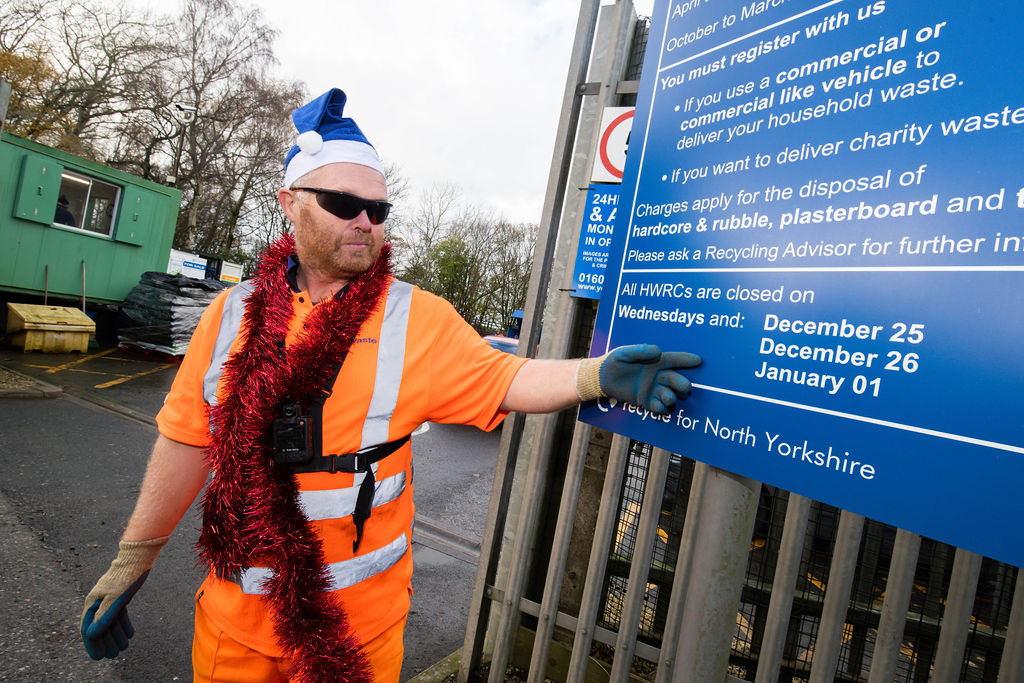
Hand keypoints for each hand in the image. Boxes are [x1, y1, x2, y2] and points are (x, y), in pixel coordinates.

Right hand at [81, 536, 166, 659]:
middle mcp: (98, 602)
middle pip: (100, 627)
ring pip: (111, 621)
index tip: (98, 658)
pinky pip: (119, 614)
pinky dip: (124, 624)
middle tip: (114, 655)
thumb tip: (92, 635)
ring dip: (116, 635)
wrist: (137, 557)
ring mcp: (109, 599)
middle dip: (106, 643)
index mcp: (92, 603)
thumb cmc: (124, 577)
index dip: (92, 645)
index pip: (88, 629)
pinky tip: (130, 634)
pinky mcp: (120, 595)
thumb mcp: (115, 599)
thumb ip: (104, 617)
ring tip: (124, 648)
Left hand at [577, 344, 701, 414]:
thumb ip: (640, 351)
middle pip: (676, 380)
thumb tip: (657, 351)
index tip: (698, 360)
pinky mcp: (646, 402)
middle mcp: (658, 376)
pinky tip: (659, 408)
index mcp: (656, 362)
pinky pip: (658, 407)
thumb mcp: (624, 353)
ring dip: (671, 398)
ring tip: (668, 398)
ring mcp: (653, 390)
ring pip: (669, 395)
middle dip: (682, 384)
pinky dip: (661, 409)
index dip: (686, 360)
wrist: (602, 378)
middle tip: (685, 387)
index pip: (674, 360)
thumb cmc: (614, 361)